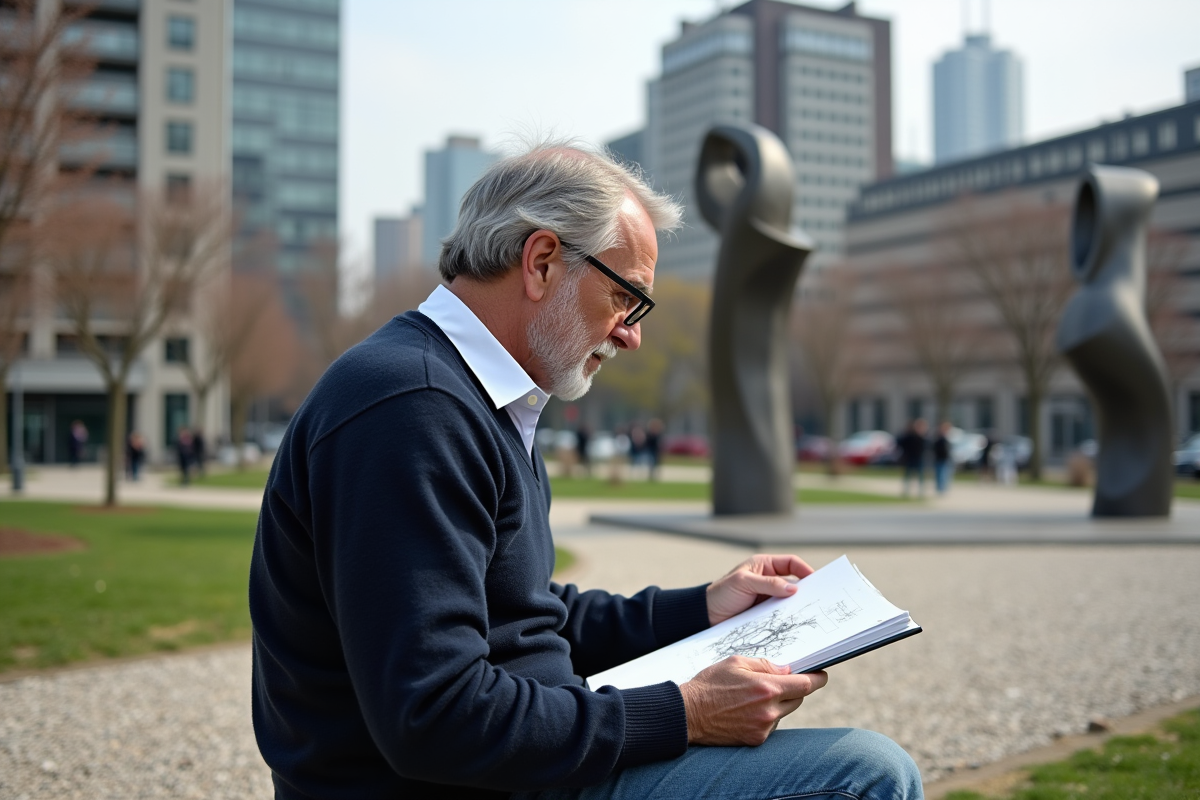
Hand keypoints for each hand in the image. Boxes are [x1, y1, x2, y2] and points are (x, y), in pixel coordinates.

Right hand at [679, 657, 827, 745]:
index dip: (817, 678)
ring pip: (784, 712)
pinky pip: (771, 724)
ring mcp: (763, 727)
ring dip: (778, 703)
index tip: (821, 675)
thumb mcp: (736, 662)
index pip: (806, 684)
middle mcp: (769, 710)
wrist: (689, 713)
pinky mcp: (756, 739)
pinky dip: (766, 716)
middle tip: (778, 681)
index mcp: (767, 687)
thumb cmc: (710, 684)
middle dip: (792, 688)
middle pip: (798, 698)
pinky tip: (746, 710)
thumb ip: (765, 665)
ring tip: (752, 696)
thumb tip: (786, 669)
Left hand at [706, 554, 813, 625]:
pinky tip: (796, 624)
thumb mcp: (743, 582)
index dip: (805, 569)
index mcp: (764, 565)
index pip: (791, 563)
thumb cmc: (721, 593)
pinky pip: (782, 614)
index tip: (816, 580)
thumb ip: (768, 584)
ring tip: (811, 614)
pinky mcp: (766, 614)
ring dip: (798, 606)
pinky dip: (789, 618)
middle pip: (794, 582)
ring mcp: (768, 598)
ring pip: (789, 600)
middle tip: (819, 599)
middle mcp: (769, 580)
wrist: (706, 616)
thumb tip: (794, 588)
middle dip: (806, 590)